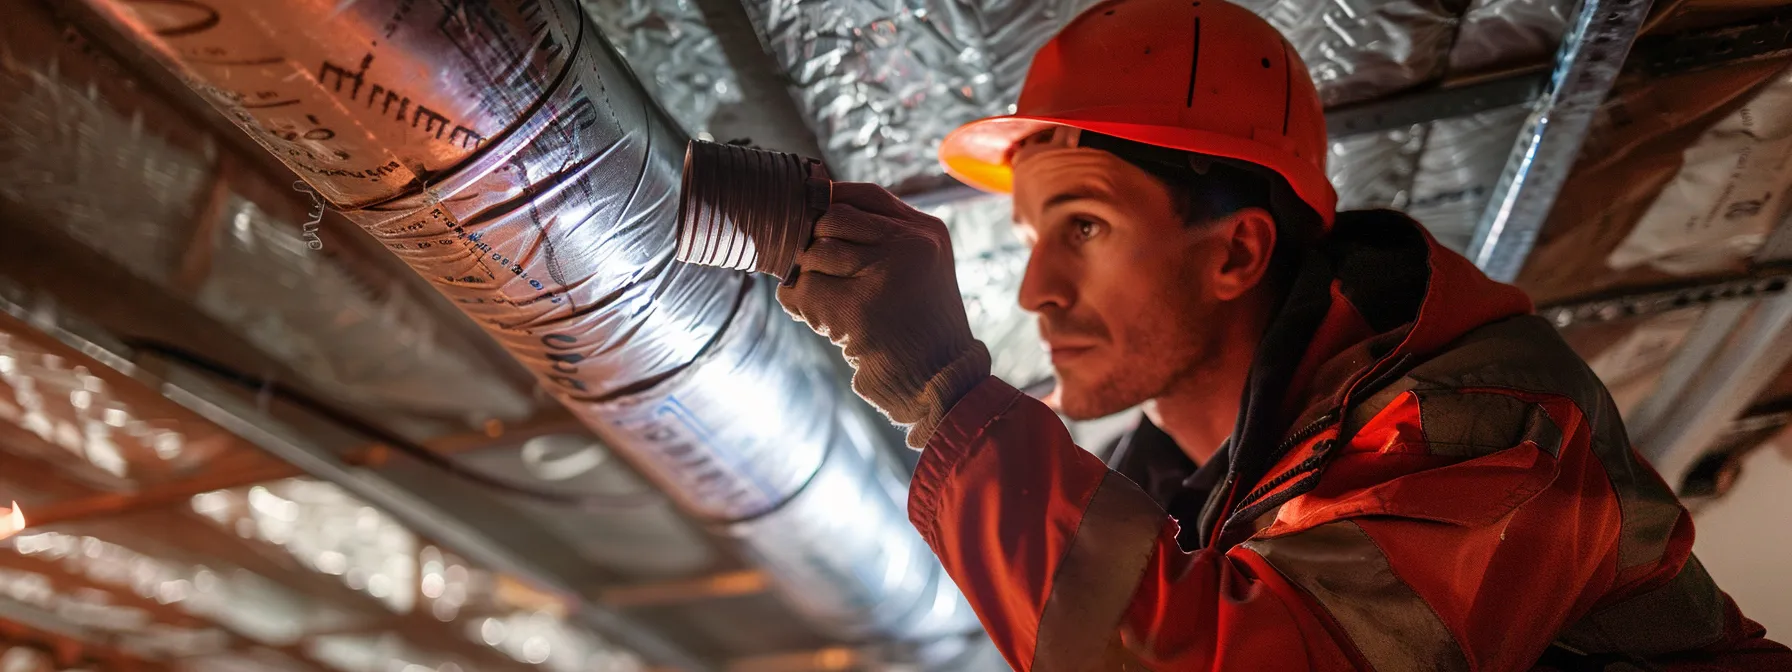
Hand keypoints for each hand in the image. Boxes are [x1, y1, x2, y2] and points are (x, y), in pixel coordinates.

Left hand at [778, 182, 990, 447]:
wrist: (941, 383)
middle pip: (832, 219)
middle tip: (822, 275)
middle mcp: (910, 246)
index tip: (816, 223)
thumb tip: (816, 206)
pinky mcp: (859, 309)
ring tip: (829, 304)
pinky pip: (804, 291)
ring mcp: (886, 276)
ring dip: (808, 279)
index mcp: (927, 232)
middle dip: (815, 246)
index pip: (865, 195)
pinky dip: (803, 307)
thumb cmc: (920, 325)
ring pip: (813, 253)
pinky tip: (827, 323)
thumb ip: (882, 235)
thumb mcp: (920, 267)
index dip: (831, 203)